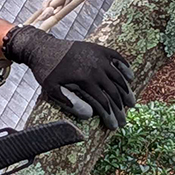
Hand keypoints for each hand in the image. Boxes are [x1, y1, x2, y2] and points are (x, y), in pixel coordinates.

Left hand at [3, 25, 135, 128]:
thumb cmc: (46, 71)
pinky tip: (130, 78)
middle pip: (114, 91)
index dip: (110, 116)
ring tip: (131, 103)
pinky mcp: (99, 48)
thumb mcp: (52, 89)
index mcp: (85, 79)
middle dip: (120, 109)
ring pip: (119, 77)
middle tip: (124, 121)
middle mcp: (96, 67)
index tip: (114, 127)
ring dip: (127, 91)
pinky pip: (117, 58)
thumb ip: (69, 102)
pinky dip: (125, 68)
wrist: (42, 48)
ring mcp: (99, 56)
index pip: (103, 102)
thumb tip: (89, 114)